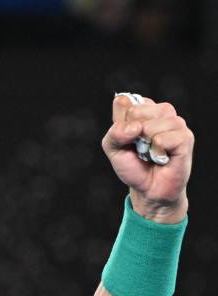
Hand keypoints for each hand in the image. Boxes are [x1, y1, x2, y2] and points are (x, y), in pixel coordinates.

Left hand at [102, 95, 193, 222]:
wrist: (148, 188)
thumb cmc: (133, 165)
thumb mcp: (113, 148)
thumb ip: (114, 132)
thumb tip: (134, 126)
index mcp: (144, 108)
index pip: (124, 103)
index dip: (119, 125)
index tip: (126, 139)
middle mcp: (162, 111)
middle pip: (136, 112)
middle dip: (131, 135)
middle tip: (140, 148)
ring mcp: (176, 123)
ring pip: (149, 126)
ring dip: (144, 145)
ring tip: (151, 153)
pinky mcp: (185, 137)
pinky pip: (162, 139)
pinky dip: (156, 152)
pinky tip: (162, 157)